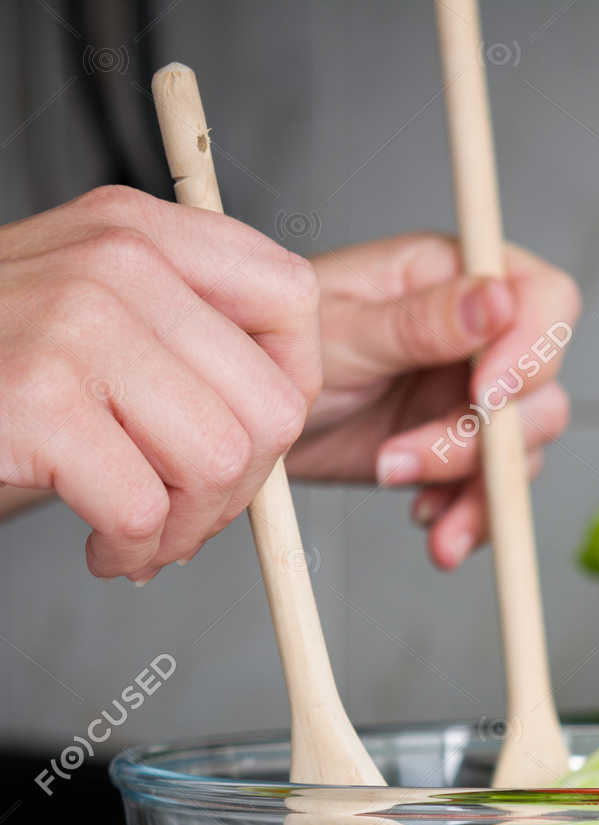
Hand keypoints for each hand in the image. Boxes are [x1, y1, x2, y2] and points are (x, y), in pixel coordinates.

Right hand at [0, 185, 320, 580]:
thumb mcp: (88, 307)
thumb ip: (181, 337)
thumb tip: (274, 426)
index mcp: (141, 231)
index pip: (291, 299)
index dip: (292, 389)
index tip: (252, 440)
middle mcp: (118, 263)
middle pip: (271, 406)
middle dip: (239, 491)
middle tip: (186, 514)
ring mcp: (78, 326)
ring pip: (220, 464)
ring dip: (186, 530)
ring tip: (141, 533)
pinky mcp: (39, 400)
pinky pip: (147, 511)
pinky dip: (133, 550)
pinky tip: (103, 543)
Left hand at [287, 234, 579, 567]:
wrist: (248, 422)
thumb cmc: (279, 348)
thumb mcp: (343, 329)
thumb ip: (422, 321)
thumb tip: (497, 298)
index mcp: (455, 279)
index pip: (545, 301)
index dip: (531, 349)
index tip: (484, 393)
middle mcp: (477, 339)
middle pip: (542, 390)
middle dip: (486, 437)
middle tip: (410, 456)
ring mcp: (470, 401)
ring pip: (523, 452)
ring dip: (474, 487)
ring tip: (397, 486)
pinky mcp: (457, 456)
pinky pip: (492, 495)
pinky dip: (467, 518)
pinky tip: (429, 523)